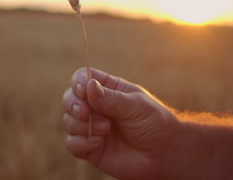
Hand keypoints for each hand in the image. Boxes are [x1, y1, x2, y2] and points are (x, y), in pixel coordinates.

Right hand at [63, 68, 178, 179]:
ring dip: (81, 125)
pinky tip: (98, 143)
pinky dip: (81, 143)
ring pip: (68, 121)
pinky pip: (71, 144)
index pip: (82, 78)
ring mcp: (91, 128)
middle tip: (86, 113)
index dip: (78, 82)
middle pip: (69, 98)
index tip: (83, 90)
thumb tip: (88, 86)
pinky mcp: (89, 148)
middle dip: (74, 105)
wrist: (164, 154)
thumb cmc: (154, 123)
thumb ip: (111, 98)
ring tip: (106, 129)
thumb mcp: (135, 105)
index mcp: (107, 89)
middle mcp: (95, 107)